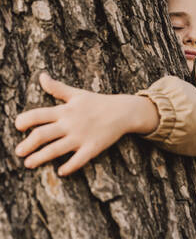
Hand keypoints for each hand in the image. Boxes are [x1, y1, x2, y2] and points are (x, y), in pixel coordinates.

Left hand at [14, 73, 150, 175]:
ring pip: (55, 150)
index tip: (18, 126)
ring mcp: (81, 136)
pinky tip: (61, 172)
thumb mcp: (77, 94)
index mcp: (65, 110)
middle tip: (19, 152)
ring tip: (29, 163)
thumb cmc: (98, 102)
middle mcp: (70, 124)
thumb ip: (57, 88)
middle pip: (42, 135)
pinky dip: (69, 167)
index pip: (38, 115)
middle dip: (27, 144)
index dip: (24, 120)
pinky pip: (79, 160)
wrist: (124, 111)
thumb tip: (42, 76)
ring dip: (40, 158)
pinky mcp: (93, 147)